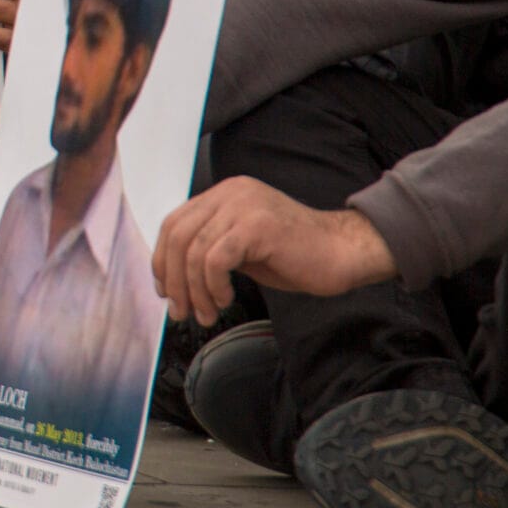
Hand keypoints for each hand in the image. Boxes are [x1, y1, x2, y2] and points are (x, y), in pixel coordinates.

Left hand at [151, 177, 400, 326]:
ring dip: (195, 291)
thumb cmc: (297, 256)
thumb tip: (174, 277)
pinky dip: (213, 285)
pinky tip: (227, 298)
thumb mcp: (242, 248)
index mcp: (224, 194)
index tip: (166, 291)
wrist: (343, 253)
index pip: (174, 224)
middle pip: (177, 236)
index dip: (163, 260)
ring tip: (207, 313)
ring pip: (194, 251)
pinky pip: (214, 259)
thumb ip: (210, 250)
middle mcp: (230, 193)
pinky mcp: (256, 226)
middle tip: (182, 312)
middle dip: (174, 280)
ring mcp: (242, 206)